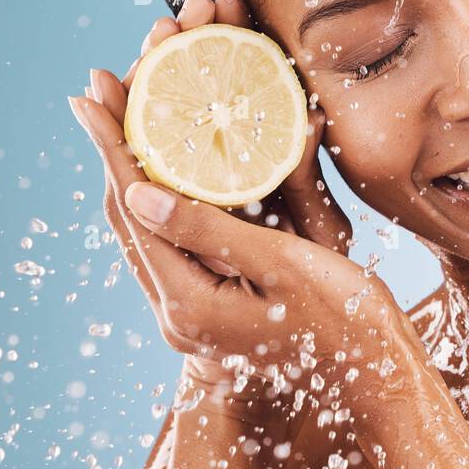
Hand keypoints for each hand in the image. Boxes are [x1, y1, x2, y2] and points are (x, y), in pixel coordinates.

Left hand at [70, 0, 416, 420]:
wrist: (378, 380)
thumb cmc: (346, 321)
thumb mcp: (283, 264)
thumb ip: (211, 230)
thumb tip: (139, 192)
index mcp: (190, 304)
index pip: (133, 210)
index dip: (111, 145)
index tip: (90, 93)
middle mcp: (178, 316)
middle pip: (127, 218)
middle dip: (114, 148)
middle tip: (102, 87)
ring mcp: (193, 317)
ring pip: (146, 230)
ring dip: (135, 169)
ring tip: (124, 111)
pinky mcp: (212, 310)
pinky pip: (174, 244)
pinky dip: (167, 195)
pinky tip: (171, 162)